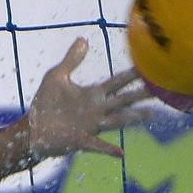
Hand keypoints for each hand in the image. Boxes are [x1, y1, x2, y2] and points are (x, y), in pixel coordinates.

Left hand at [21, 38, 147, 158]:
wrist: (32, 130)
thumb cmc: (45, 104)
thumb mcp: (56, 77)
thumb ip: (71, 60)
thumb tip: (83, 39)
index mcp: (93, 95)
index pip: (117, 83)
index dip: (132, 75)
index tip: (150, 67)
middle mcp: (97, 110)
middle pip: (123, 100)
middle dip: (140, 94)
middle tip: (160, 88)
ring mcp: (91, 126)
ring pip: (116, 121)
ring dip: (132, 118)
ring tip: (149, 113)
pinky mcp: (80, 140)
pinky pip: (97, 146)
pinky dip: (108, 149)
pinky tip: (121, 154)